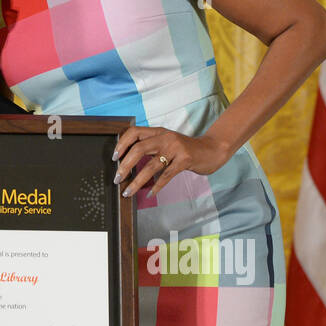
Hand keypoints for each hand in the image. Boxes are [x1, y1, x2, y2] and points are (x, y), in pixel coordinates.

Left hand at [112, 126, 229, 196]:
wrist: (212, 150)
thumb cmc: (186, 149)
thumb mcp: (167, 142)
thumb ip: (151, 147)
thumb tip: (127, 161)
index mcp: (158, 132)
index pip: (134, 132)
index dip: (121, 144)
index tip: (114, 157)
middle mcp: (165, 137)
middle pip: (139, 148)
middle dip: (125, 165)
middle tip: (117, 178)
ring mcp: (176, 148)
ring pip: (151, 166)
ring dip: (137, 181)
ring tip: (128, 191)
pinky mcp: (185, 160)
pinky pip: (166, 175)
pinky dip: (156, 186)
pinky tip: (150, 193)